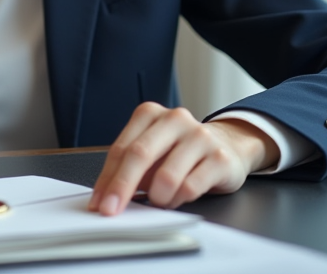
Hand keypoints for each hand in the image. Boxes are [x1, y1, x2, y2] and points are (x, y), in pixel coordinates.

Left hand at [88, 103, 279, 214]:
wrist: (227, 146)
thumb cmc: (179, 152)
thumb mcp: (152, 153)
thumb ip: (129, 168)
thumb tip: (106, 197)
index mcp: (150, 114)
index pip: (121, 149)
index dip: (107, 179)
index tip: (98, 203)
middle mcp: (175, 119)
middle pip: (139, 155)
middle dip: (122, 187)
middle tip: (112, 211)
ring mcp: (200, 136)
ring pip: (166, 176)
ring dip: (157, 198)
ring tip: (160, 200)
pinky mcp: (220, 157)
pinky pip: (190, 188)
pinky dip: (179, 200)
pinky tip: (180, 197)